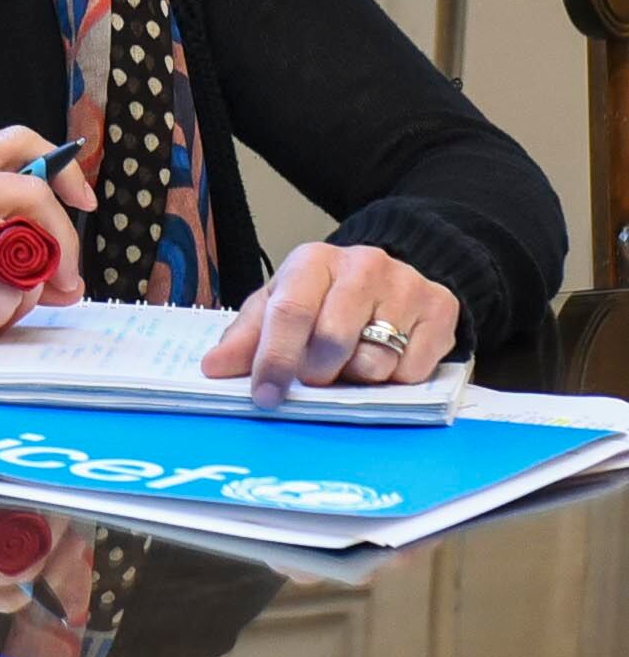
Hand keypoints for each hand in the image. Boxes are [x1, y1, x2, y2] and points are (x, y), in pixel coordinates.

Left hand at [200, 242, 459, 407]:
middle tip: (315, 376)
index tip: (265, 395)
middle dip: (317, 373)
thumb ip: (247, 337)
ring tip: (351, 363)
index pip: (290, 311)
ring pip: (375, 361)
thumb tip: (214, 368)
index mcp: (313, 260)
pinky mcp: (442, 310)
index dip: (274, 359)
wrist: (392, 278)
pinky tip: (386, 360)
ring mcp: (407, 285)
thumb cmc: (323, 297)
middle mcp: (363, 265)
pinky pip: (412, 371)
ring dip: (356, 378)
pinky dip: (394, 380)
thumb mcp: (280, 305)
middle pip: (333, 340)